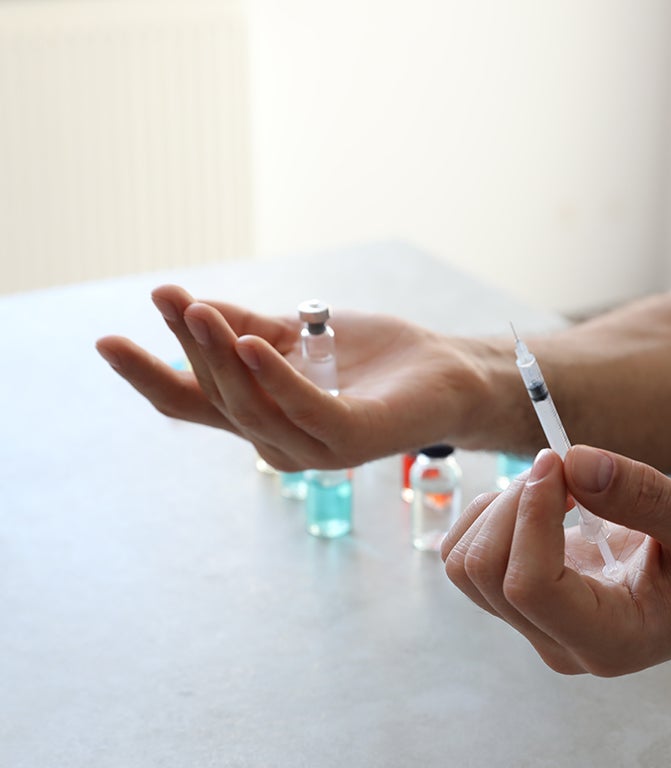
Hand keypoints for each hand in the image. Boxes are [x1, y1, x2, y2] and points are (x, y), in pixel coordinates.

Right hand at [95, 284, 490, 469]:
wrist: (443, 374)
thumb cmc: (371, 357)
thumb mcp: (297, 334)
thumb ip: (245, 326)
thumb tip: (186, 304)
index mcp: (260, 417)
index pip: (192, 400)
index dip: (148, 373)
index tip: (106, 338)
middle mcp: (278, 441)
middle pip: (217, 396)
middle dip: (188, 347)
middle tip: (169, 299)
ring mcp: (314, 446)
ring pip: (252, 402)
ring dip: (222, 353)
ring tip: (199, 309)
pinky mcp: (351, 438)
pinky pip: (304, 408)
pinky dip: (276, 376)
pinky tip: (253, 342)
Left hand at [441, 446, 670, 675]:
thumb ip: (645, 496)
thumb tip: (574, 461)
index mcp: (611, 641)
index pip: (530, 587)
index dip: (531, 514)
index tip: (558, 461)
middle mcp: (562, 644)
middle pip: (486, 573)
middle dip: (513, 504)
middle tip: (561, 465)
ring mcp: (537, 627)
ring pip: (466, 565)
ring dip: (496, 508)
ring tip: (552, 483)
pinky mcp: (522, 603)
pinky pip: (466, 557)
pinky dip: (487, 515)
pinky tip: (536, 500)